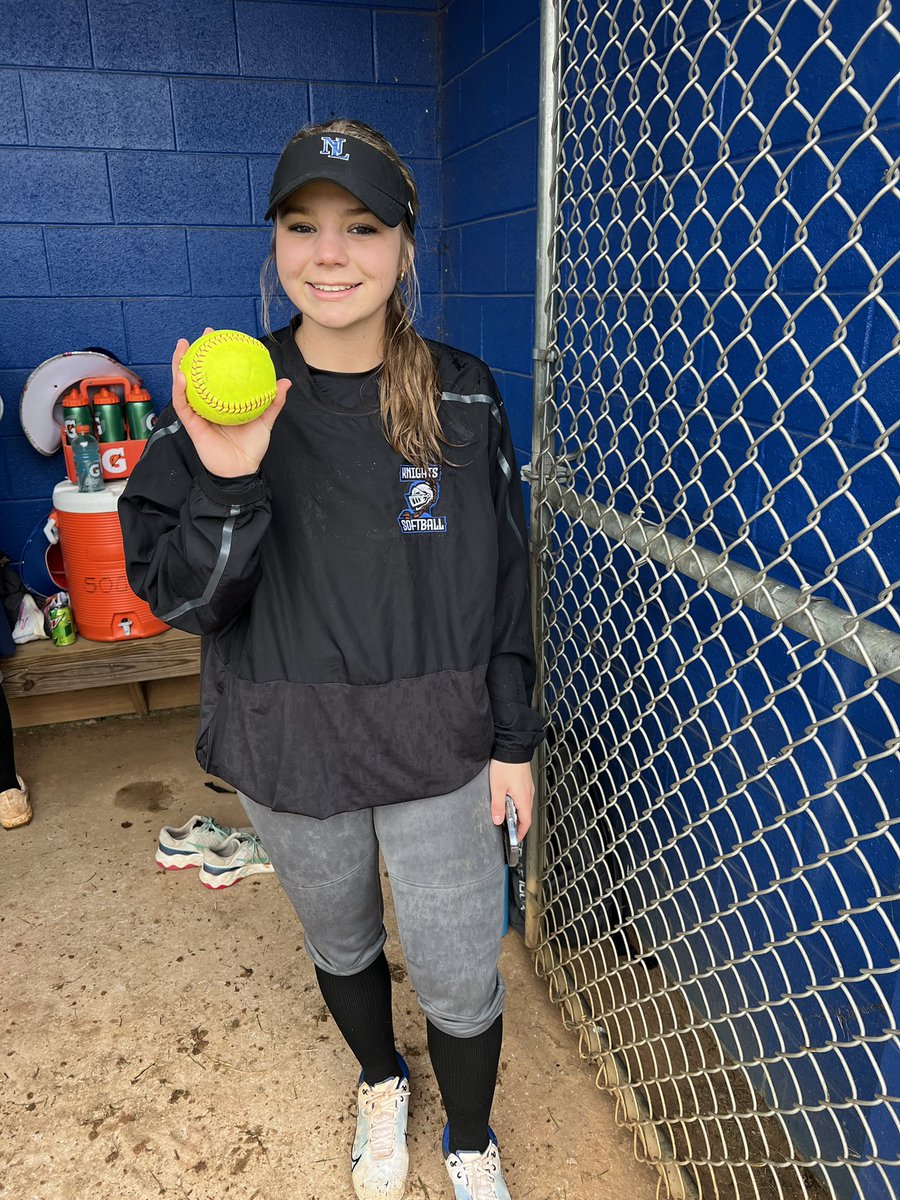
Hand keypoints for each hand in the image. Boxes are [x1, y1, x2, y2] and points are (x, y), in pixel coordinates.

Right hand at [171, 329, 290, 477]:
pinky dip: (180, 390)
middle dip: (194, 353)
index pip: (215, 374)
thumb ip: (272, 402)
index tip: (218, 337)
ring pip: (183, 385)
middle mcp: (207, 404)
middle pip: (196, 375)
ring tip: (182, 348)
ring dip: (179, 365)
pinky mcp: (191, 424)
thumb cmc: (250, 447)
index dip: (215, 355)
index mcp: (222, 401)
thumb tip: (284, 382)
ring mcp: (197, 413)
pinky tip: (181, 376)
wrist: (241, 470)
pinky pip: (183, 404)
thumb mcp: (264, 421)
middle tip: (198, 335)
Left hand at [489, 759, 533, 838]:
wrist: (512, 746)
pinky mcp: (525, 780)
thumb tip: (498, 820)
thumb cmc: (506, 765)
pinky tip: (507, 799)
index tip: (516, 839)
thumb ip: (497, 806)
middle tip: (508, 829)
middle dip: (518, 824)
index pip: (526, 822)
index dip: (521, 833)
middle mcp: (529, 794)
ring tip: (505, 814)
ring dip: (516, 812)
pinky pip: (523, 796)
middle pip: (526, 815)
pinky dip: (517, 803)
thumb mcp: (497, 788)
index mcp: (524, 799)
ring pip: (524, 805)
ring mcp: (528, 787)